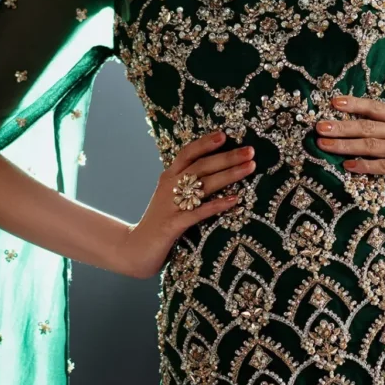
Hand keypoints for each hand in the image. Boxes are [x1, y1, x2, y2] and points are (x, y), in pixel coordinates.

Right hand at [121, 130, 255, 278]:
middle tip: (250, 151)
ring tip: (249, 168)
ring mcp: (171, 205)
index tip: (225, 135)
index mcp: (168, 177)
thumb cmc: (159, 222)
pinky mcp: (173, 225)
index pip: (187, 153)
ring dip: (228, 175)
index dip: (205, 143)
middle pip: (201, 166)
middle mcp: (169, 187)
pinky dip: (217, 205)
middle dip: (227, 157)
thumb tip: (214, 172)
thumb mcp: (170, 197)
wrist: (134, 249)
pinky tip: (234, 200)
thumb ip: (186, 184)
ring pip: (203, 185)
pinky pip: (198, 212)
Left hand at [314, 95, 384, 205]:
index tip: (333, 102)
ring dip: (344, 145)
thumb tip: (376, 121)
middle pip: (367, 126)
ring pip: (370, 145)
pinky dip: (364, 166)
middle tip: (319, 126)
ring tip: (324, 144)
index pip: (375, 108)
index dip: (354, 104)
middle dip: (340, 126)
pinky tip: (348, 166)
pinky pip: (383, 167)